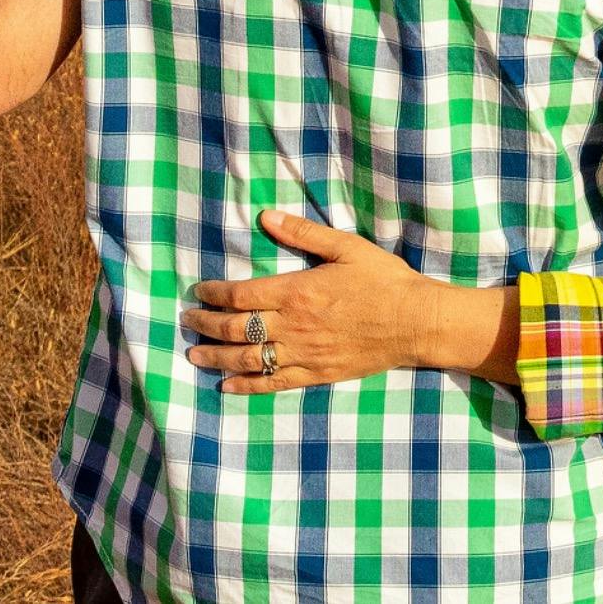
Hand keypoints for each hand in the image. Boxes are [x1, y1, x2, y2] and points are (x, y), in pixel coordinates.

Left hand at [179, 214, 466, 394]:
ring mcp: (304, 354)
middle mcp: (294, 326)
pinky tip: (227, 387)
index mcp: (298, 291)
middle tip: (187, 321)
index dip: (214, 294)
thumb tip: (266, 216)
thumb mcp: (345, 247)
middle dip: (206, 324)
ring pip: (248, 360)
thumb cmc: (383, 280)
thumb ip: (303, 233)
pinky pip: (273, 384)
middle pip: (237, 329)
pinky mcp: (316, 374)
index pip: (242, 294)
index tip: (198, 291)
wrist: (416, 322)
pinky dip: (246, 386)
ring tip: (194, 355)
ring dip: (216, 358)